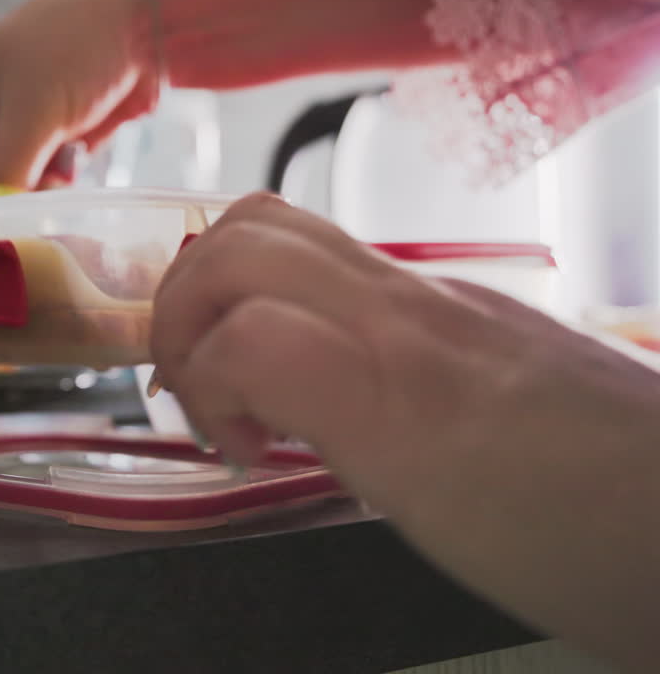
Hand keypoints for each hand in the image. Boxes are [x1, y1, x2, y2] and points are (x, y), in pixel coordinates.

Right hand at [0, 0, 154, 200]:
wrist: (148, 21)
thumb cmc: (79, 43)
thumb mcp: (33, 110)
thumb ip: (5, 172)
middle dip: (3, 203)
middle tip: (28, 220)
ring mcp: (17, 127)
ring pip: (13, 188)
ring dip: (37, 196)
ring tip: (61, 177)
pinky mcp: (54, 139)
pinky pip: (46, 184)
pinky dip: (60, 188)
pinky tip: (75, 169)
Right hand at [150, 193, 659, 670]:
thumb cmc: (592, 544)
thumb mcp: (438, 524)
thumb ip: (338, 445)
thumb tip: (270, 413)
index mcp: (402, 389)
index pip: (239, 335)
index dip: (200, 390)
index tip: (231, 450)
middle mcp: (410, 312)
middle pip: (239, 245)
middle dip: (179, 313)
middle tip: (195, 389)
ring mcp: (437, 292)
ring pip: (282, 226)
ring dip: (220, 285)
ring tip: (231, 360)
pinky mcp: (461, 299)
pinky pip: (337, 256)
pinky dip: (277, 291)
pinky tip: (307, 368)